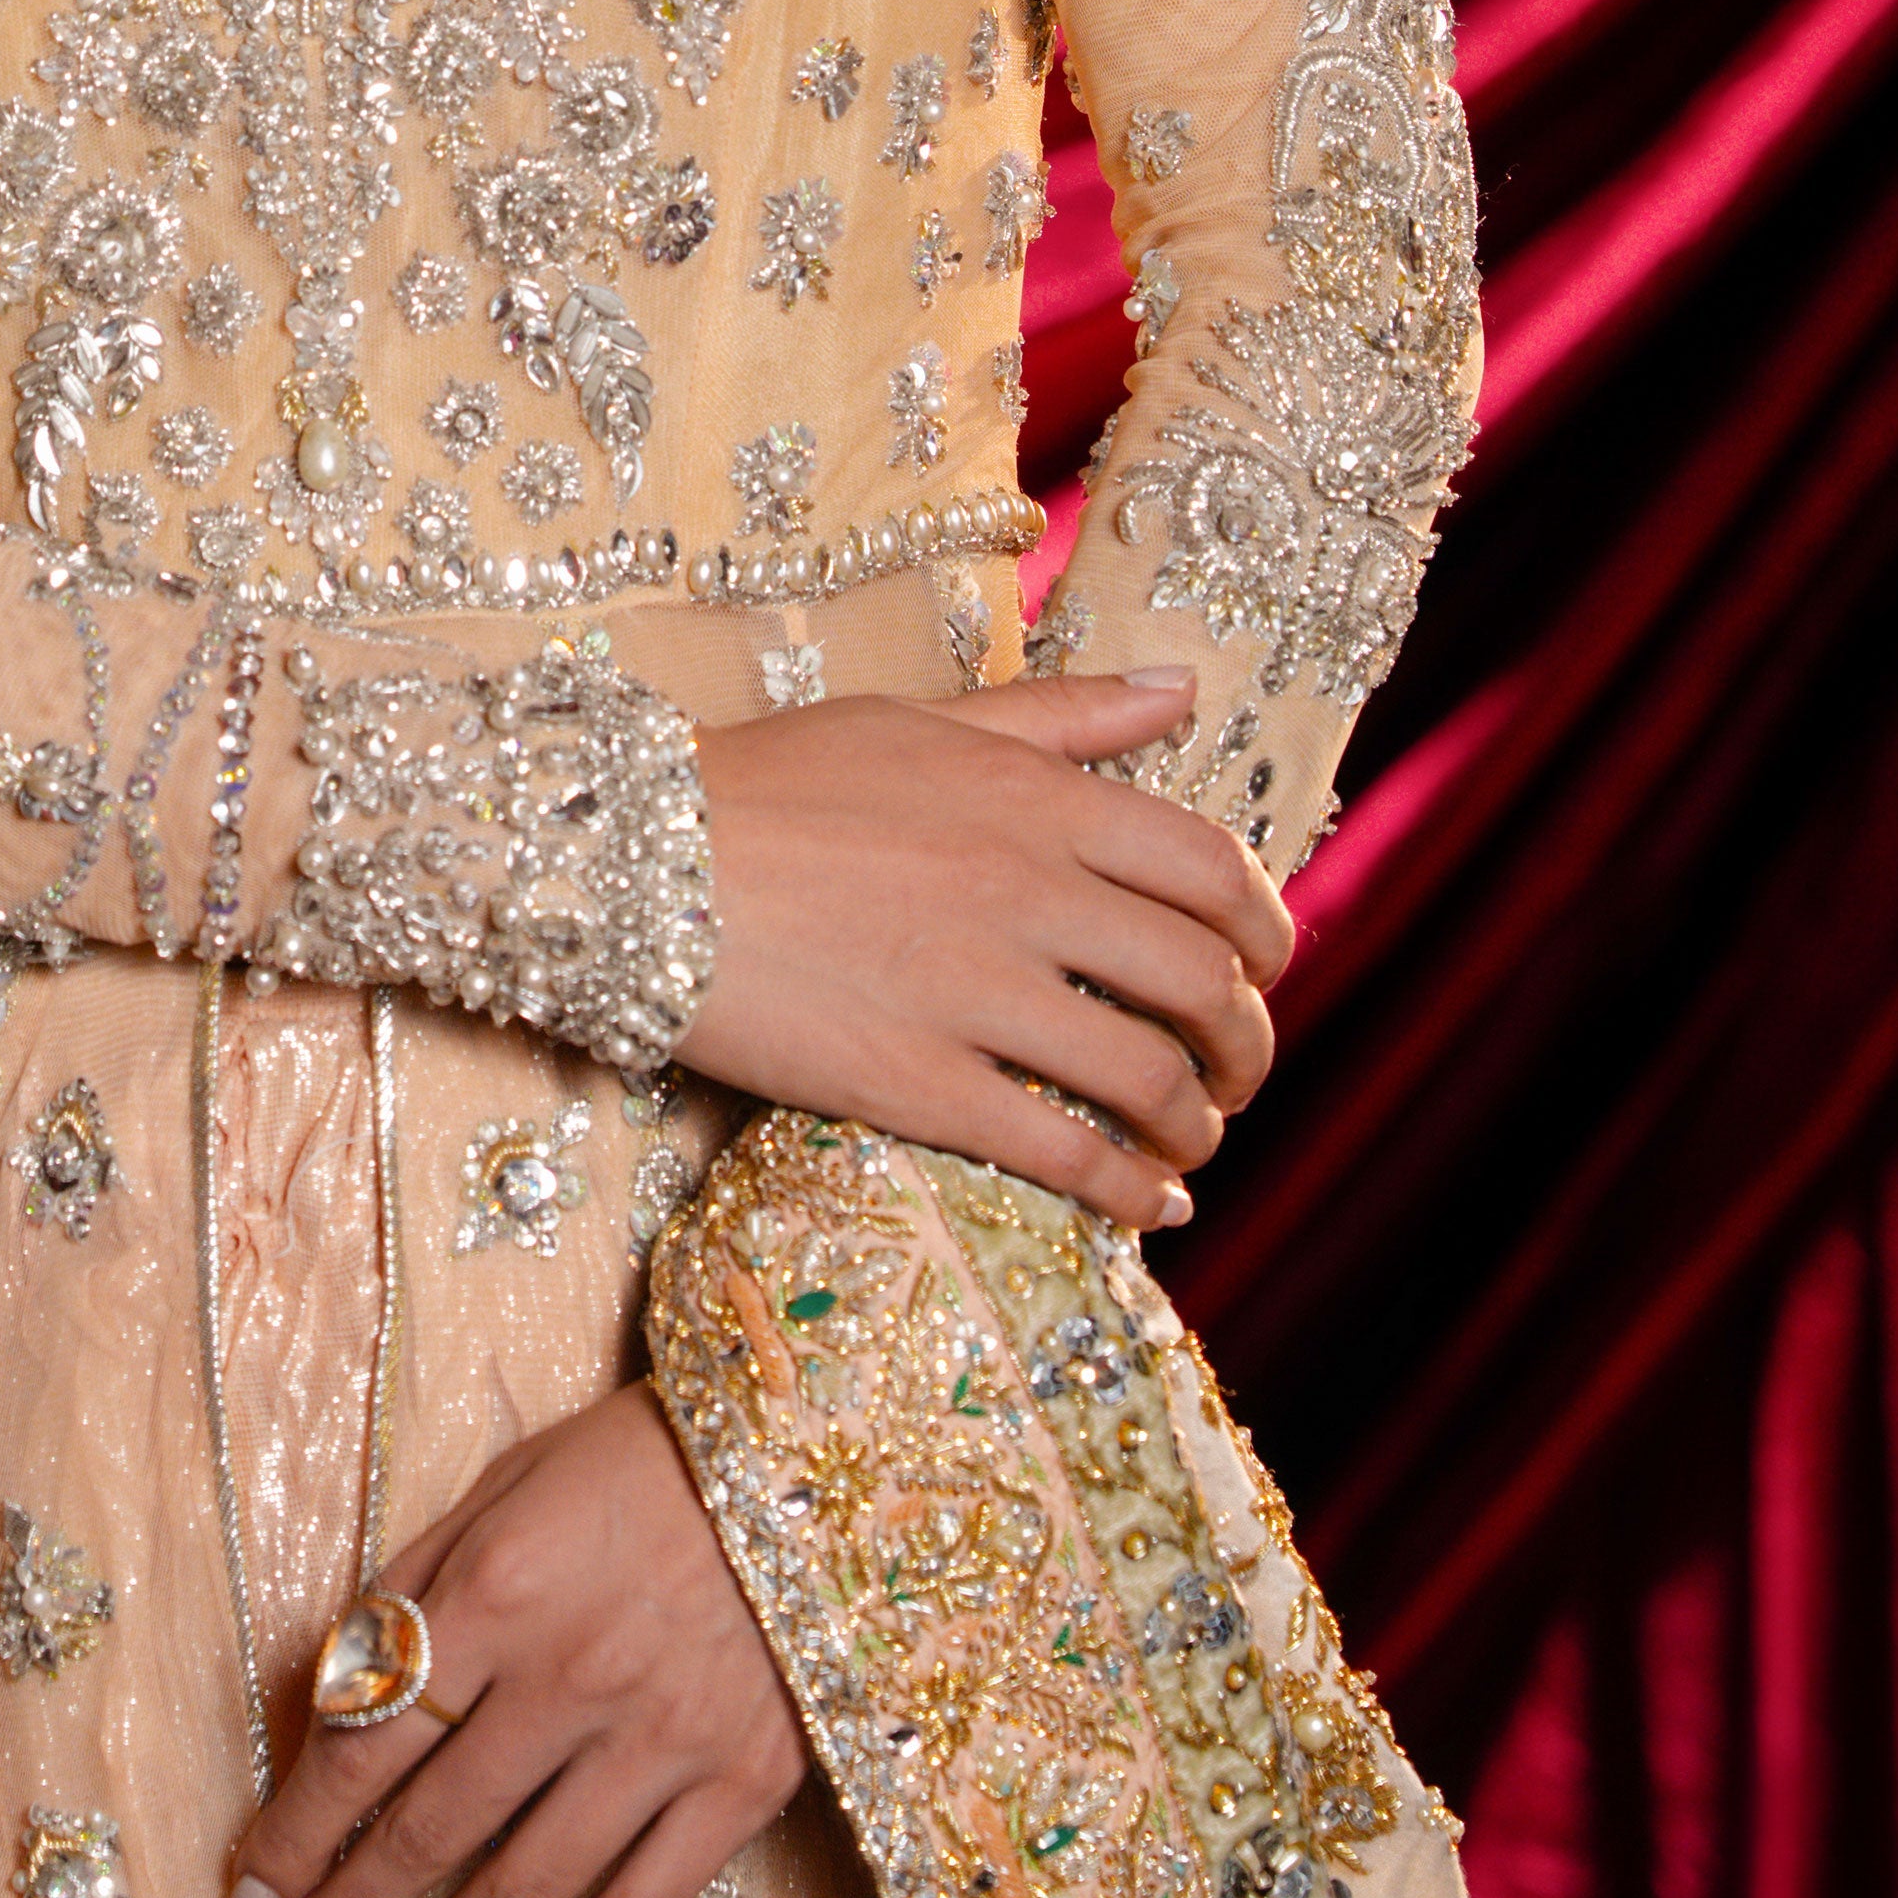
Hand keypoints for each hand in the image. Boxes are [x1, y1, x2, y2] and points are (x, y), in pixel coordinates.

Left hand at [229, 1382, 803, 1897]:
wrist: (804, 1457)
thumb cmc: (634, 1464)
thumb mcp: (502, 1486)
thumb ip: (412, 1590)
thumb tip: (330, 1702)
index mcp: (497, 1593)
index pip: (363, 1745)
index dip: (294, 1832)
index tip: (251, 1893)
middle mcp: (572, 1676)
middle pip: (428, 1831)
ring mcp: (662, 1740)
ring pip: (520, 1888)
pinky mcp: (741, 1785)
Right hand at [681, 663, 1294, 1226]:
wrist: (629, 860)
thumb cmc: (771, 782)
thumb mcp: (922, 721)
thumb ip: (1063, 716)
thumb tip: (1183, 690)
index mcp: (1036, 800)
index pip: (1214, 871)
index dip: (1268, 933)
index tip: (1265, 969)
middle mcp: (1027, 892)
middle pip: (1204, 985)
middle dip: (1248, 1045)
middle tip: (1235, 1072)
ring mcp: (977, 993)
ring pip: (1151, 1080)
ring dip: (1199, 1128)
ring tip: (1191, 1144)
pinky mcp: (920, 1083)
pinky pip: (1064, 1155)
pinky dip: (1129, 1192)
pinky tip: (1144, 1207)